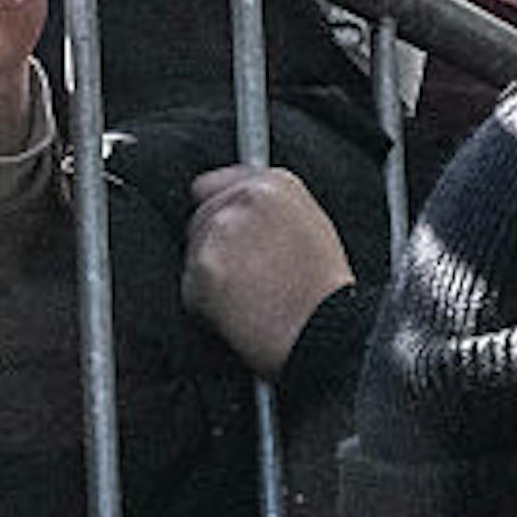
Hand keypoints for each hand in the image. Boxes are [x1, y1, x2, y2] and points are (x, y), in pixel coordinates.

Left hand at [181, 165, 353, 380]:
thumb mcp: (311, 227)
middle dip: (216, 249)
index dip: (219, 213)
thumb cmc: (324, 291)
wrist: (326, 331)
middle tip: (252, 279)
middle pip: (199, 220)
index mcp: (273, 185)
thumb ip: (268, 210)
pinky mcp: (202, 271)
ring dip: (211, 278)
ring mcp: (220, 233)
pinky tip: (241, 313)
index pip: (210, 185)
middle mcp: (243, 200)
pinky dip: (206, 307)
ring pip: (193, 255)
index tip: (230, 237)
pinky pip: (190, 289)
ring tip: (252, 297)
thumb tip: (236, 206)